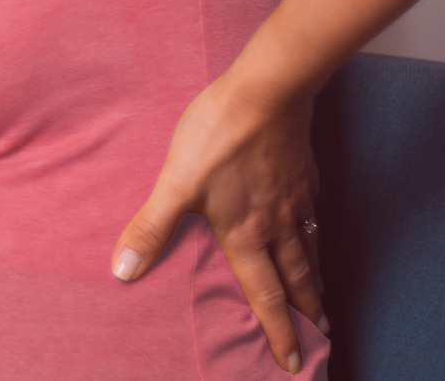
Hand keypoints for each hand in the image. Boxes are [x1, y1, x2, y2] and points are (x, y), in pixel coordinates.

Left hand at [111, 75, 324, 374]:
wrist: (267, 91)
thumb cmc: (217, 136)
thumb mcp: (175, 184)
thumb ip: (152, 228)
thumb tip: (123, 271)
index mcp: (246, 235)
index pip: (264, 294)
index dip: (276, 330)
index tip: (291, 360)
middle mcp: (278, 225)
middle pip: (297, 279)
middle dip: (305, 312)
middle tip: (319, 336)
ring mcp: (296, 199)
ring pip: (308, 249)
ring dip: (314, 279)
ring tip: (320, 300)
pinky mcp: (303, 174)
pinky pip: (312, 216)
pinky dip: (314, 236)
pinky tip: (310, 230)